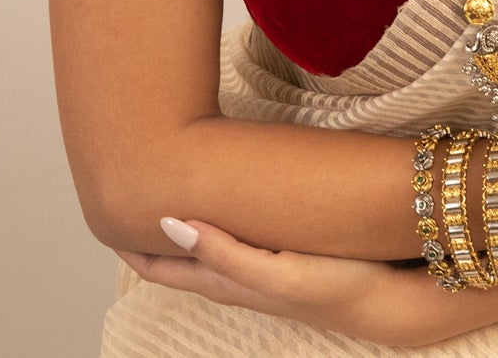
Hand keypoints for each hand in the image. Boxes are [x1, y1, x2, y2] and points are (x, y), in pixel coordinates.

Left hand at [117, 219, 448, 347]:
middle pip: (181, 256)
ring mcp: (263, 268)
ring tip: (171, 198)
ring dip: (187, 226)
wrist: (389, 301)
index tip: (108, 214)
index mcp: (227, 280)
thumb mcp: (275, 273)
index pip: (165, 265)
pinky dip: (220, 223)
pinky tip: (233, 206)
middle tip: (132, 197)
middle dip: (154, 232)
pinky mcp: (286, 256)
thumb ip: (222, 252)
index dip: (135, 244)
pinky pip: (238, 237)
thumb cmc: (332, 286)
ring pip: (209, 246)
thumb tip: (167, 222)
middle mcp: (238, 277)